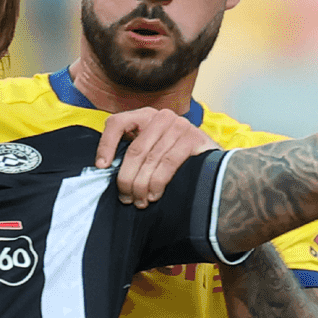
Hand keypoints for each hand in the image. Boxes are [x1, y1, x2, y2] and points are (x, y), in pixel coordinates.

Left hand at [96, 107, 219, 208]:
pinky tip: (154, 195)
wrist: (215, 163)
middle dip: (126, 179)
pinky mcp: (193, 138)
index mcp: (145, 116)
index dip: (106, 145)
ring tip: (139, 202)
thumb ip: (133, 152)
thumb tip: (105, 170)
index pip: (117, 123)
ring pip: (150, 160)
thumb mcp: (151, 149)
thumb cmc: (176, 158)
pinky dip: (158, 182)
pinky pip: (168, 163)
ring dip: (141, 185)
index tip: (102, 167)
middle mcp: (162, 117)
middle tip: (125, 198)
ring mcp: (179, 125)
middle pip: (134, 150)